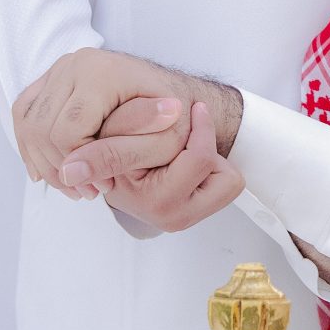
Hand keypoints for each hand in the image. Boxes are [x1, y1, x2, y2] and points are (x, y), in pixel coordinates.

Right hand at [10, 48, 239, 187]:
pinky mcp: (51, 78)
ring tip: (75, 186)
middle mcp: (75, 63)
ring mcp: (60, 68)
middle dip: (61, 169)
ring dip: (45, 162)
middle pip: (41, 129)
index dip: (81, 167)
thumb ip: (115, 156)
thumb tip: (71, 173)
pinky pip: (24, 114)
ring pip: (28, 123)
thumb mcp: (158, 142)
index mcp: (102, 73)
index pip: (66, 132)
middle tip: (89, 193)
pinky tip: (49, 170)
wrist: (175, 94)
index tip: (104, 187)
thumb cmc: (175, 119)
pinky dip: (31, 145)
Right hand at [96, 102, 243, 234]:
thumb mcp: (119, 122)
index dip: (202, 127)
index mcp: (153, 199)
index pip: (200, 160)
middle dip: (207, 153)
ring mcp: (178, 221)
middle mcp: (167, 218)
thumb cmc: (111, 139)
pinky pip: (223, 188)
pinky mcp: (187, 217)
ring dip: (208, 163)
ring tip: (178, 155)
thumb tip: (173, 108)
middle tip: (184, 141)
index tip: (197, 108)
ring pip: (229, 184)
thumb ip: (139, 116)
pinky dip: (208, 173)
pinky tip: (180, 166)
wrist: (100, 166)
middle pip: (226, 179)